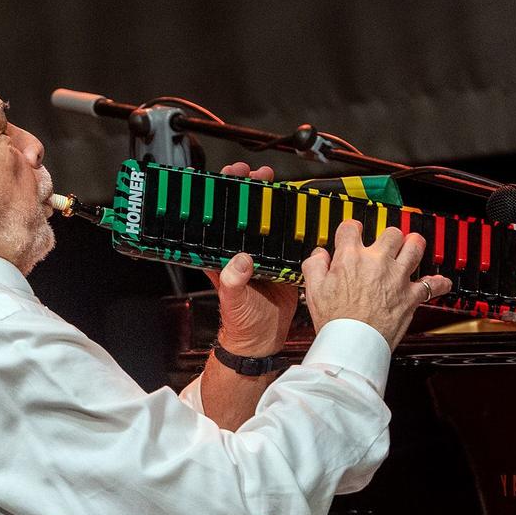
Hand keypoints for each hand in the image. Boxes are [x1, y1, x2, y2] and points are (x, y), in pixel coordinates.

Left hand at [203, 162, 297, 356]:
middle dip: (249, 190)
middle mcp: (240, 252)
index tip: (230, 177)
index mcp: (223, 258)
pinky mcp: (280, 263)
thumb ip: (234, 282)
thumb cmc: (241, 323)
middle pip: (243, 214)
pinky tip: (297, 210)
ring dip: (270, 202)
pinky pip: (286, 239)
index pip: (219, 220)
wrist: (262, 340)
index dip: (222, 195)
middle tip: (257, 174)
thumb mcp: (233, 301)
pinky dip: (291, 224)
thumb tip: (240, 262)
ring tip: (274, 181)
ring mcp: (261, 256)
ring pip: (265, 222)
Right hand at [300, 222, 452, 348]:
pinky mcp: (411, 296)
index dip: (351, 229)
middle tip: (386, 244)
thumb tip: (320, 255)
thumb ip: (314, 266)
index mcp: (351, 257)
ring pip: (415, 247)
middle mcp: (377, 262)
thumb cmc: (335, 320)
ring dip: (414, 245)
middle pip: (390, 233)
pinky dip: (439, 284)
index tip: (352, 234)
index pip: (351, 228)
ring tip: (412, 246)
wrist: (353, 343)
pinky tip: (440, 282)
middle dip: (388, 236)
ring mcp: (397, 277)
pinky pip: (433, 286)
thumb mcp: (313, 289)